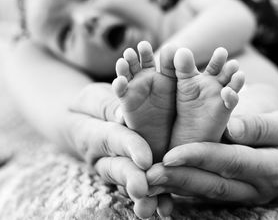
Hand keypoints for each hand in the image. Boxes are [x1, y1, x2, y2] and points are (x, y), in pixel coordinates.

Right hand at [69, 82, 172, 217]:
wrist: (83, 124)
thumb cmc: (92, 105)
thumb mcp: (94, 97)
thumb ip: (107, 103)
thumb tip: (121, 114)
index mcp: (90, 133)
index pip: (111, 138)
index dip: (128, 147)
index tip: (145, 159)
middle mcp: (101, 157)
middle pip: (116, 169)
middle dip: (131, 179)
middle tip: (142, 190)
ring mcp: (113, 170)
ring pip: (127, 184)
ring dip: (142, 197)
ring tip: (153, 208)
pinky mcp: (128, 176)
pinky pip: (139, 187)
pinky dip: (153, 198)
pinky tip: (165, 208)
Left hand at [146, 109, 277, 203]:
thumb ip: (264, 127)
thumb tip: (232, 128)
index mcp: (273, 168)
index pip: (230, 162)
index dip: (199, 158)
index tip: (170, 154)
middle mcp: (258, 187)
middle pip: (214, 185)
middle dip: (179, 181)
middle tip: (147, 177)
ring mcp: (249, 193)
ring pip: (210, 193)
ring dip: (179, 189)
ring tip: (149, 183)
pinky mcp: (242, 190)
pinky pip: (213, 193)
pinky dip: (189, 190)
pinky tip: (167, 185)